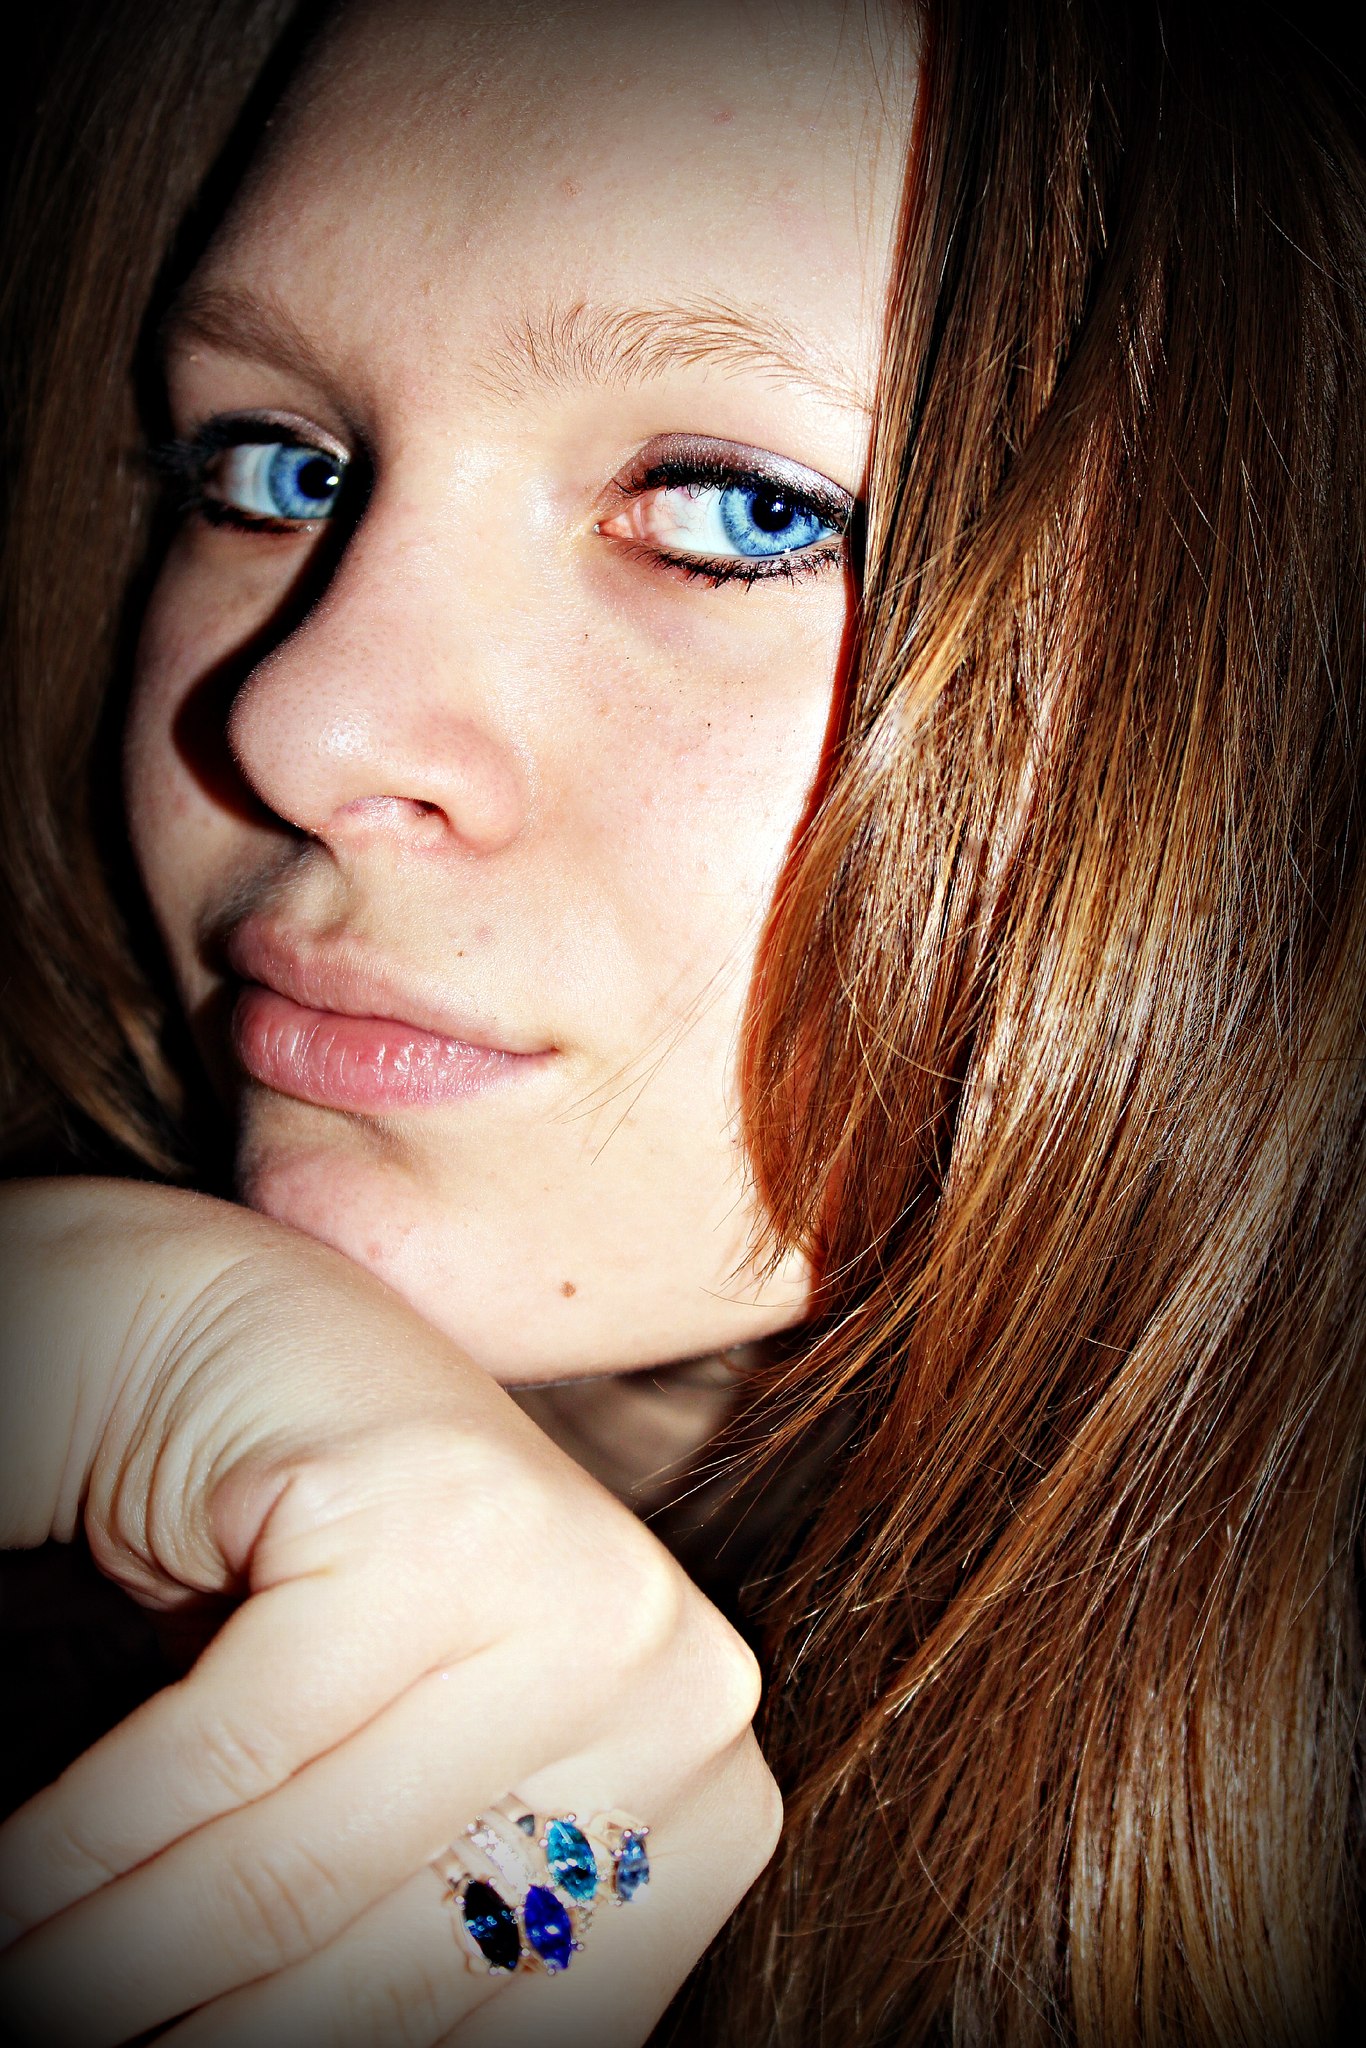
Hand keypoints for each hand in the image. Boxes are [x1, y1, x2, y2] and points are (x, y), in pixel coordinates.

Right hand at [0, 1181, 780, 2045]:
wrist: (252, 1350)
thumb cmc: (338, 1599)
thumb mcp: (413, 1794)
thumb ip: (428, 1935)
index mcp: (710, 1800)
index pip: (524, 2026)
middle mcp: (685, 1684)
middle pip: (410, 1968)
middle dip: (211, 2023)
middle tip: (79, 2038)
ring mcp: (577, 1583)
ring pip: (298, 1871)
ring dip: (116, 1951)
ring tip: (28, 1977)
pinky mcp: (439, 1514)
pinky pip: (227, 1754)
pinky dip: (88, 1840)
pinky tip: (18, 1878)